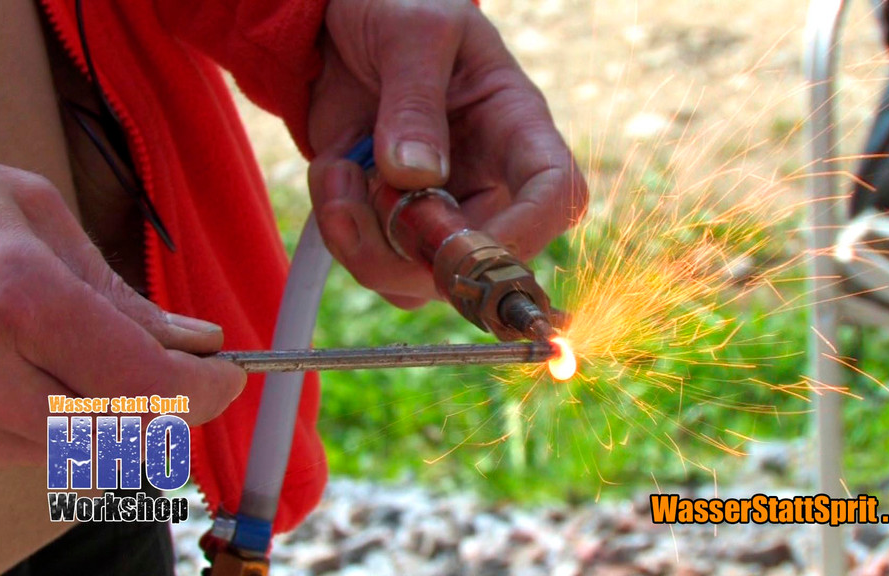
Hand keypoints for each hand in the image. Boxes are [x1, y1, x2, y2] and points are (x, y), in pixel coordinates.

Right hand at [0, 162, 244, 468]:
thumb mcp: (36, 218)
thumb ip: (121, 295)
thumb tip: (200, 344)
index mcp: (20, 297)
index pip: (148, 385)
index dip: (205, 391)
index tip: (227, 376)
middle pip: (114, 437)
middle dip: (167, 412)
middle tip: (187, 376)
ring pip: (67, 455)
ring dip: (113, 422)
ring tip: (110, 363)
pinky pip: (17, 450)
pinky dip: (58, 429)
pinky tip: (54, 379)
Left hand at [307, 0, 586, 308]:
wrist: (335, 23)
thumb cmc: (396, 8)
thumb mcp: (412, 33)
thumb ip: (414, 102)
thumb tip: (416, 178)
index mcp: (516, 127)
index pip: (556, 195)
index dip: (526, 233)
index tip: (465, 242)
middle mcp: (487, 180)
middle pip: (482, 259)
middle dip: (418, 252)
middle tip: (368, 199)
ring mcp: (438, 209)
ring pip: (423, 280)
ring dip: (367, 245)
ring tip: (337, 176)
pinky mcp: (391, 222)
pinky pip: (374, 263)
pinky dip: (341, 232)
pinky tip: (331, 175)